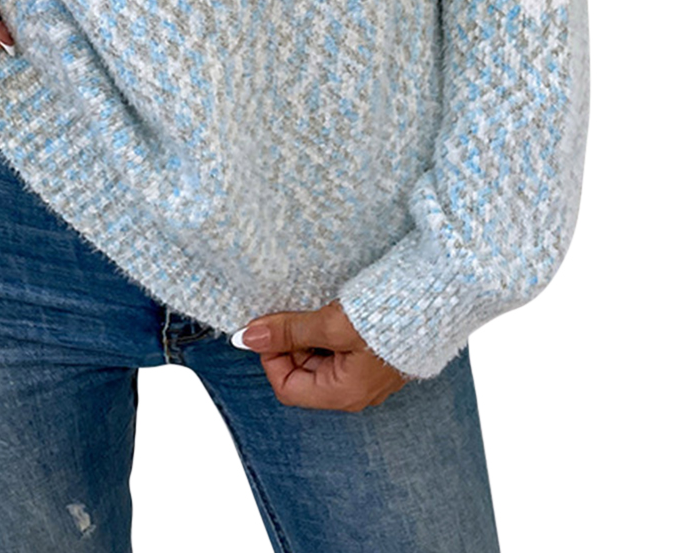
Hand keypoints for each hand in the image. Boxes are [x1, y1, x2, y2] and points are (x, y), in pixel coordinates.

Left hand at [234, 299, 415, 411]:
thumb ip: (290, 331)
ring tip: (320, 306)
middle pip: (302, 372)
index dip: (271, 356)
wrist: (441, 297)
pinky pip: (339, 347)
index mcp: (344, 393)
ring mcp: (368, 373)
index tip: (270, 324)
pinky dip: (328, 328)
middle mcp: (356, 390)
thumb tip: (248, 337)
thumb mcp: (333, 324)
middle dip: (291, 341)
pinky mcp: (376, 353)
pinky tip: (336, 307)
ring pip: (319, 357)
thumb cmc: (391, 316)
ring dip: (310, 332)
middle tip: (295, 309)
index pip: (287, 387)